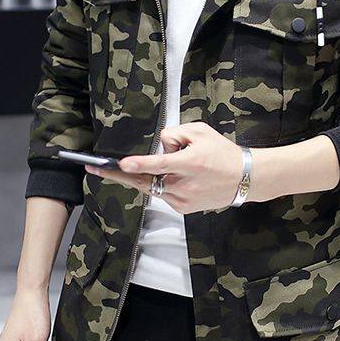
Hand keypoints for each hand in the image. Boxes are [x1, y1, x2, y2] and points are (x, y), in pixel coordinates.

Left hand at [84, 122, 243, 213]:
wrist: (244, 179)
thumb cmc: (222, 152)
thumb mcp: (200, 131)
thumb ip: (174, 134)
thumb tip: (157, 147)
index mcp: (190, 163)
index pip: (159, 163)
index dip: (139, 164)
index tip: (123, 164)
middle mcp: (185, 184)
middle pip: (145, 180)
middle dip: (119, 174)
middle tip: (96, 169)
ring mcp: (183, 200)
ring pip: (153, 186)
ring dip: (148, 175)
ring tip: (158, 167)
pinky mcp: (183, 209)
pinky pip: (163, 193)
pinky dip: (163, 183)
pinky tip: (180, 178)